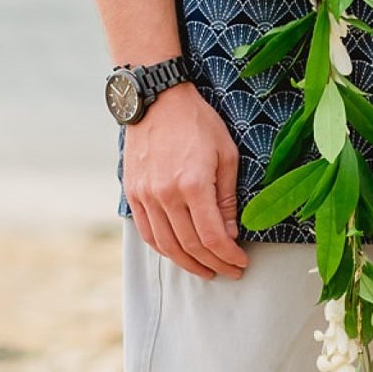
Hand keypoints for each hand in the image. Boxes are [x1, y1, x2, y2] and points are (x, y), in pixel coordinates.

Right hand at [124, 83, 248, 278]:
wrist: (157, 99)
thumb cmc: (198, 122)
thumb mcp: (226, 154)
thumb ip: (227, 198)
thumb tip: (230, 234)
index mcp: (193, 184)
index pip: (213, 237)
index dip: (228, 257)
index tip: (240, 263)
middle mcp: (165, 195)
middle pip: (190, 246)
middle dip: (213, 264)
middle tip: (228, 271)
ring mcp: (145, 196)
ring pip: (166, 245)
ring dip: (187, 264)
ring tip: (206, 269)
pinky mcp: (132, 193)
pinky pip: (147, 232)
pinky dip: (164, 249)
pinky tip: (178, 253)